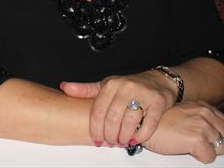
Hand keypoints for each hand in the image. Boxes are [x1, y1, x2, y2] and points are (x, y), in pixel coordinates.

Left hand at [60, 70, 177, 146]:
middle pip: (112, 118)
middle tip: (110, 142)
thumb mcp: (106, 85)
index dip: (95, 128)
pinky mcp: (158, 102)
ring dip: (124, 137)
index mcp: (111, 84)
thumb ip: (86, 90)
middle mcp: (126, 87)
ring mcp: (142, 94)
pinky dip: (141, 135)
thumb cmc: (129, 86)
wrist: (158, 81)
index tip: (96, 139)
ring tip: (121, 141)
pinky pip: (148, 124)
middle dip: (109, 135)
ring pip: (129, 122)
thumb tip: (65, 87)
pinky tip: (136, 139)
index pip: (98, 111)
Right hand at [144, 101, 223, 163]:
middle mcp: (204, 114)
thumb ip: (199, 117)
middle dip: (213, 143)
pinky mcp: (197, 140)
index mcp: (202, 106)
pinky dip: (200, 158)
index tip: (206, 137)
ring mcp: (202, 126)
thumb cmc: (159, 121)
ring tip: (190, 146)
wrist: (142, 124)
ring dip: (207, 150)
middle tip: (196, 143)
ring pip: (220, 148)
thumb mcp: (183, 112)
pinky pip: (210, 158)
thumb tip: (213, 132)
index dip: (217, 133)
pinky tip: (186, 150)